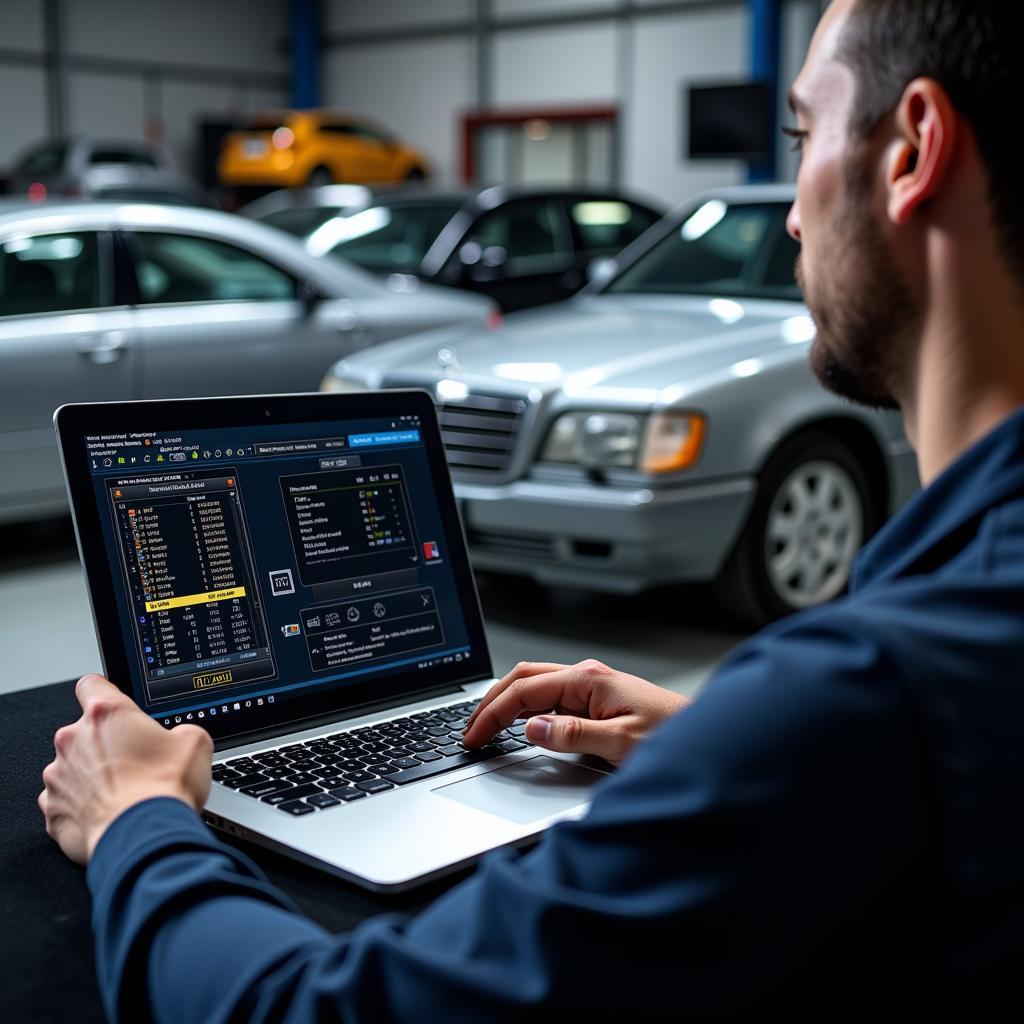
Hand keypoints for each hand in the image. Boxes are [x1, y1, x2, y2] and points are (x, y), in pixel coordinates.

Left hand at [39, 674, 212, 864]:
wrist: (144, 836)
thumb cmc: (164, 788)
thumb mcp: (195, 741)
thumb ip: (178, 731)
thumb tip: (178, 739)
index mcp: (106, 714)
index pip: (91, 685)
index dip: (105, 693)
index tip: (115, 708)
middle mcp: (74, 740)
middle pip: (84, 732)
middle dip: (106, 745)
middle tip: (137, 763)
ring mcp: (58, 776)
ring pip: (73, 768)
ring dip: (93, 777)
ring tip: (124, 795)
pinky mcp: (52, 811)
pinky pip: (65, 802)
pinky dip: (83, 807)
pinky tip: (108, 814)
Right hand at [462, 659, 690, 766]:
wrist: (710, 739)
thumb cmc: (675, 737)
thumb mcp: (622, 743)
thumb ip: (574, 736)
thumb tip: (532, 728)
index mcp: (588, 679)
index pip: (524, 689)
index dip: (492, 713)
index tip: (473, 736)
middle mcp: (586, 677)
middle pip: (523, 678)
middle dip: (490, 701)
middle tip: (469, 729)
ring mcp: (590, 688)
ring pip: (534, 685)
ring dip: (505, 703)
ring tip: (484, 727)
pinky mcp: (596, 701)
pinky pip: (550, 699)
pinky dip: (525, 709)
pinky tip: (518, 724)